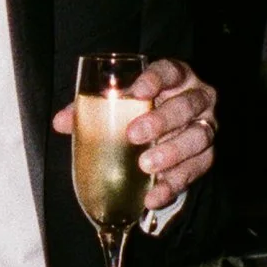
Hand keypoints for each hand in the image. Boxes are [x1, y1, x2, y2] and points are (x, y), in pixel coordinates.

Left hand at [54, 56, 215, 211]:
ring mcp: (206, 127)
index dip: (157, 78)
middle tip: (133, 134)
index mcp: (176, 77)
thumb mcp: (119, 104)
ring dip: (172, 152)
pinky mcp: (206, 156)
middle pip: (187, 105)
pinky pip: (196, 170)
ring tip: (145, 166)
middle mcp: (197, 98)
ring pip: (199, 137)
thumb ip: (91, 110)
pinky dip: (174, 185)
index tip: (138, 91)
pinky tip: (153, 196)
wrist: (165, 136)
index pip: (171, 70)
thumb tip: (60, 122)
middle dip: (162, 120)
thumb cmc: (139, 111)